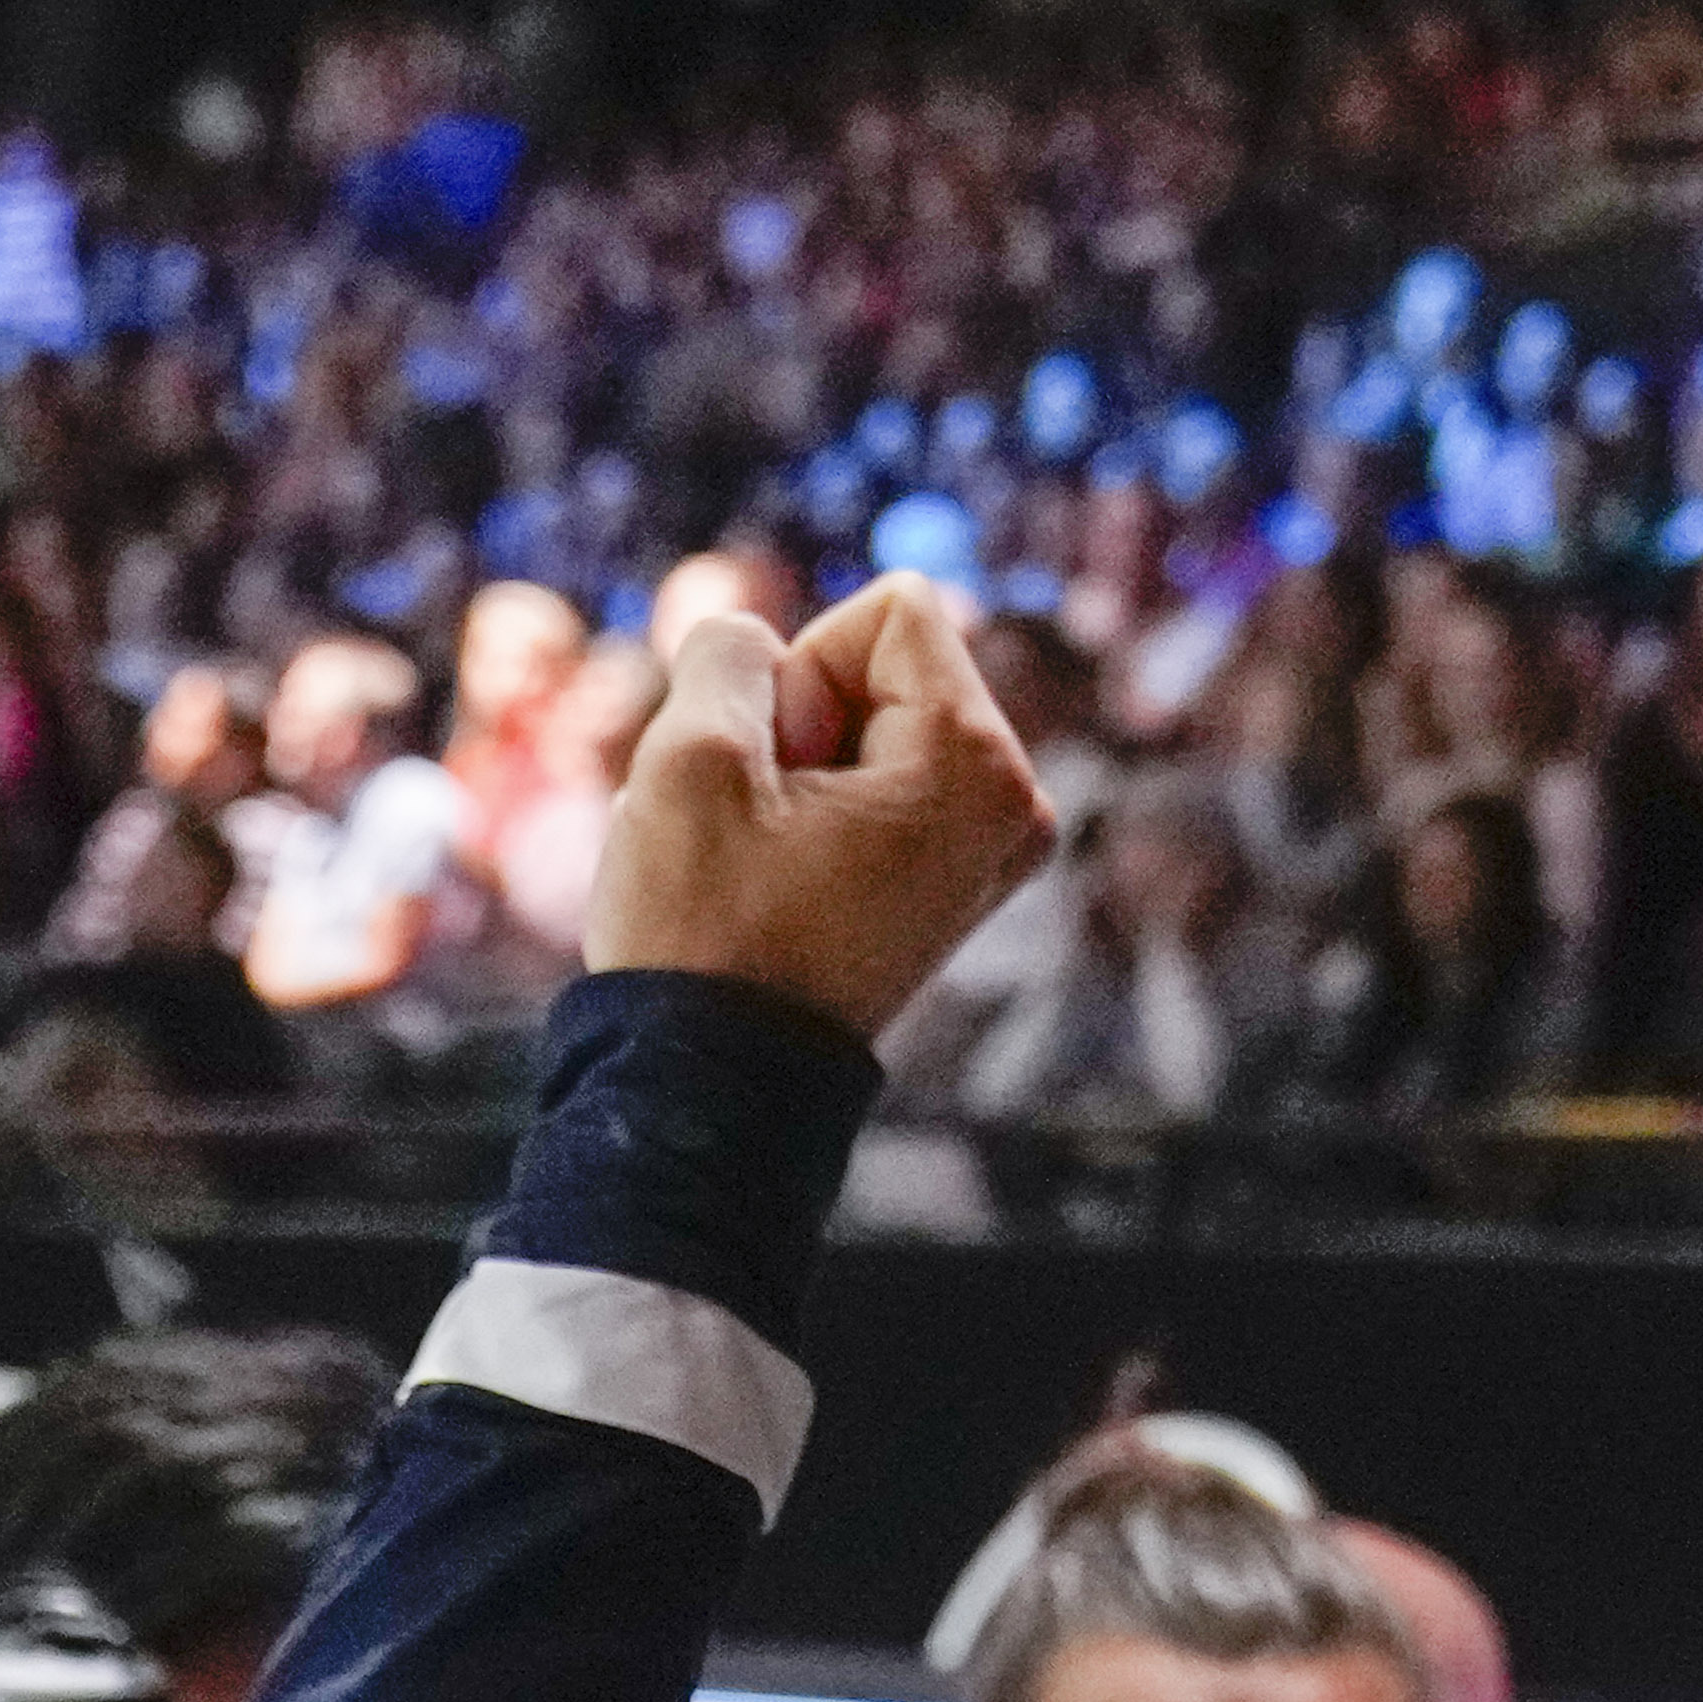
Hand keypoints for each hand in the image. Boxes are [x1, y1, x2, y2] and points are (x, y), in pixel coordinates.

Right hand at [578, 576, 1056, 1046]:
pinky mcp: (954, 883)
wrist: (708, 1089)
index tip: (779, 780)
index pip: (893, 612)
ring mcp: (991, 850)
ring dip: (798, 772)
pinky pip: (878, 787)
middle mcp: (1014, 802)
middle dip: (805, 725)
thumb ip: (728, 651)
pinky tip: (784, 881)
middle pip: (891, 670)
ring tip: (772, 863)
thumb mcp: (688, 755)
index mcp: (980, 764)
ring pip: (874, 729)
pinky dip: (818, 814)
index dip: (803, 674)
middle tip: (769, 831)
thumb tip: (756, 646)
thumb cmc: (705, 933)